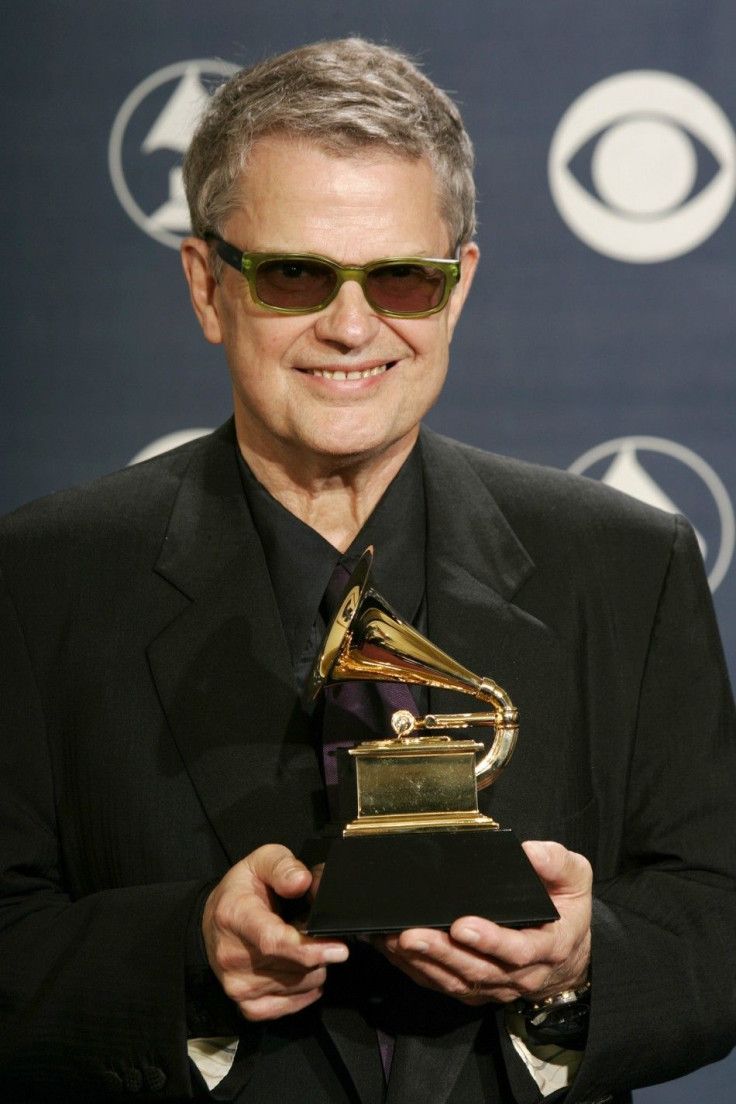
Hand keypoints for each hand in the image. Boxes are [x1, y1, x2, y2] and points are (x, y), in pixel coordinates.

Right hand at [202, 845, 348, 1021]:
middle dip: (318, 950)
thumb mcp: (261, 861)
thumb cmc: (242, 891)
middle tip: (313, 929)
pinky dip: (304, 992)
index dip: (309, 948)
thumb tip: (303, 882)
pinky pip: (287, 1007)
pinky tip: (303, 972)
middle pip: (294, 965)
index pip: (273, 940)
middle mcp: (232, 955)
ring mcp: (237, 984)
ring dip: (313, 968)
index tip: (339, 949)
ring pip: (298, 986)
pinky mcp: (245, 1005)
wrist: (214, 922)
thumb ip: (283, 866)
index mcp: (235, 915)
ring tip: (302, 945)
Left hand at [374, 840, 591, 1005]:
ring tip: (395, 940)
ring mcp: (496, 985)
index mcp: (548, 947)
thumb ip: (556, 862)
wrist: (566, 949)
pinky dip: (415, 969)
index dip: (490, 942)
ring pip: (456, 981)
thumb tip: (529, 851)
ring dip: (423, 962)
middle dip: (442, 953)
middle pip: (478, 970)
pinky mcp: (474, 989)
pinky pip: (442, 983)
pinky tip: (391, 948)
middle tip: (410, 934)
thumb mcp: (574, 878)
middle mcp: (521, 974)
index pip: (518, 951)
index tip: (462, 925)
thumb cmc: (565, 906)